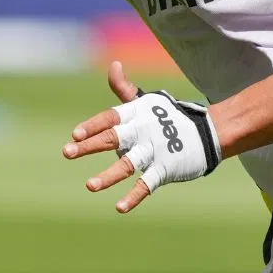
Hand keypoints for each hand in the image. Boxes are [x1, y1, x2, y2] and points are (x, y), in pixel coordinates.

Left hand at [62, 61, 222, 212]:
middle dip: (89, 145)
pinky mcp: (165, 169)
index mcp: (135, 114)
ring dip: (109, 175)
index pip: (109, 117)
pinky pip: (148, 184)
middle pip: (112, 138)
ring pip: (128, 164)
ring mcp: (154, 151)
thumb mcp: (146, 101)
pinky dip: (134, 196)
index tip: (74, 135)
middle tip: (67, 152)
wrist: (206, 132)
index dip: (92, 125)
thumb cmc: (167, 116)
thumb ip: (124, 88)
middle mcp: (142, 131)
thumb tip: (113, 65)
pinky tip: (119, 207)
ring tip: (90, 186)